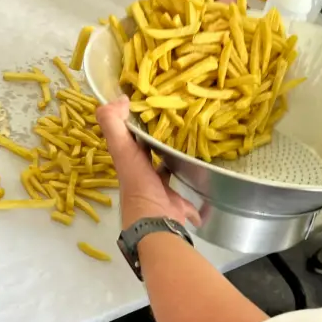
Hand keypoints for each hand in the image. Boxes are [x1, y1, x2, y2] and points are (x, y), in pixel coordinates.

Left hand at [95, 97, 199, 228]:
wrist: (156, 223)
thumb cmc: (139, 185)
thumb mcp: (122, 150)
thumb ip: (114, 124)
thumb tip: (120, 98)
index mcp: (131, 163)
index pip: (134, 138)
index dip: (140, 123)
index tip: (156, 106)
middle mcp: (145, 178)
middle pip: (154, 156)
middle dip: (163, 144)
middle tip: (180, 126)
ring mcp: (163, 194)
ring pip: (172, 176)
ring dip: (179, 167)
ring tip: (195, 150)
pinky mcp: (179, 206)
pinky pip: (191, 202)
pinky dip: (198, 199)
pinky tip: (208, 189)